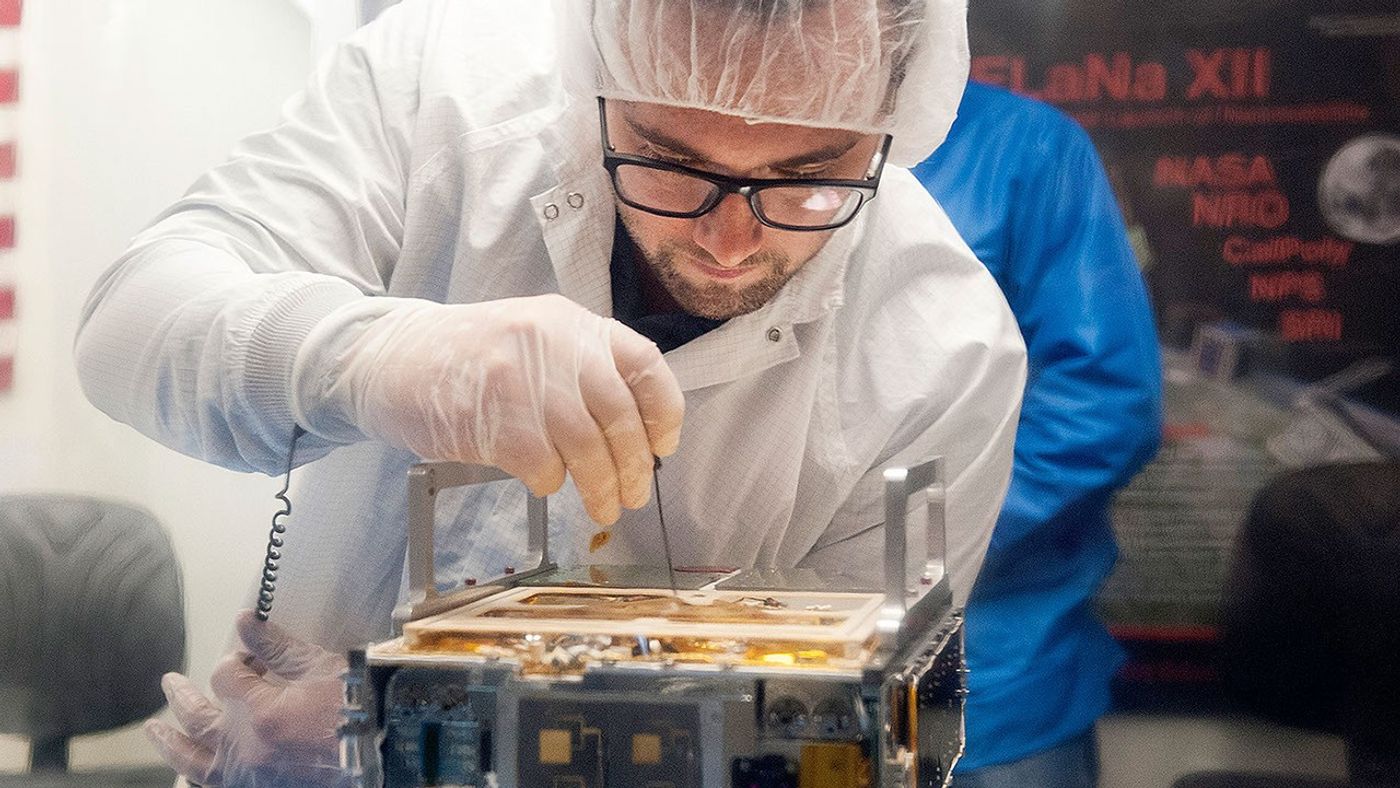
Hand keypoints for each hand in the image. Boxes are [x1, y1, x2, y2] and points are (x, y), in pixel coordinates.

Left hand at [144, 610, 346, 787]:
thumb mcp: (322, 669)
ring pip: (195, 763)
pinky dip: (199, 774)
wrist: (389, 752)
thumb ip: (279, 647)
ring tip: (157, 731)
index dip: (236, 659)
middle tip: (171, 684)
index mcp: (260, 714)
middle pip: (197, 719)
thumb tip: (246, 621)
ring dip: (172, 744)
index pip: (226, 676)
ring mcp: (251, 778)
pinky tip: (194, 768)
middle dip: (182, 697)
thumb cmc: (363, 709)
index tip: (250, 655)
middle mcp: (246, 751)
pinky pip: (215, 786)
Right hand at [338, 294, 683, 523]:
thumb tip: (637, 433)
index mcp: (573, 322)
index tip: (664, 446)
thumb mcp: (535, 340)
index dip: (663, 410)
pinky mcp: (493, 417)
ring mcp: (523, 378)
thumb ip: (583, 370)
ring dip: (602, 487)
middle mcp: (555, 342)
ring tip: (604, 508)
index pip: (643, 363)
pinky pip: (543, 465)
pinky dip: (551, 483)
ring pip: (587, 446)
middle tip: (634, 495)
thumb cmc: (469, 358)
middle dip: (635, 466)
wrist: (390, 355)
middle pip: (619, 415)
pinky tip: (543, 483)